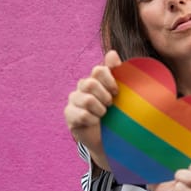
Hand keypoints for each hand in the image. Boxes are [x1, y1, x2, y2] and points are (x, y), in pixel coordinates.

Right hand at [64, 50, 121, 168]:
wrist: (110, 137)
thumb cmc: (117, 113)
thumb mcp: (121, 94)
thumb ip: (117, 72)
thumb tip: (112, 53)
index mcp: (96, 78)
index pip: (99, 70)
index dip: (110, 81)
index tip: (117, 92)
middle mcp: (82, 86)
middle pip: (91, 83)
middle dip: (105, 96)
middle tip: (110, 106)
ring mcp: (74, 100)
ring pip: (86, 99)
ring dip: (100, 110)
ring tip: (103, 115)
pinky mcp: (69, 114)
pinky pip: (82, 114)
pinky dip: (92, 120)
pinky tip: (94, 123)